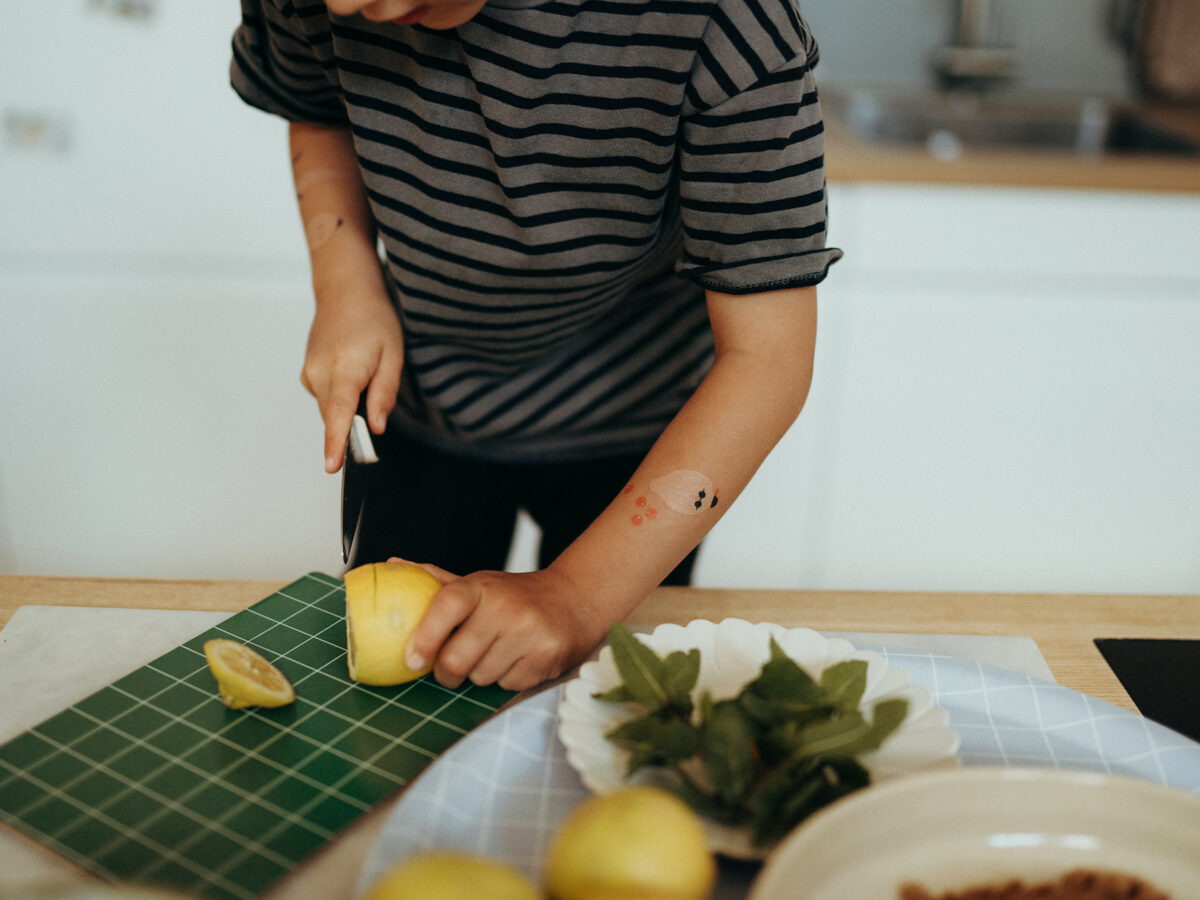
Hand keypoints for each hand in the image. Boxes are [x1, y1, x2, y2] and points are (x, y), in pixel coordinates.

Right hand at [300, 290, 403, 471]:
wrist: (345, 292)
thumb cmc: (373, 319)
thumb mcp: (392, 355)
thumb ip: (384, 394)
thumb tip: (376, 427)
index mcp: (344, 369)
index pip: (339, 414)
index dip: (336, 443)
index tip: (332, 466)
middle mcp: (320, 373)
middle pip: (335, 418)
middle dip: (351, 430)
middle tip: (372, 425)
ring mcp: (310, 374)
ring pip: (331, 410)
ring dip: (349, 409)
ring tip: (366, 377)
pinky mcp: (308, 374)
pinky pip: (327, 399)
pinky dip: (341, 397)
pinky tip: (353, 375)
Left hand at [399, 561, 601, 691]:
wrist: (576, 599)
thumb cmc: (516, 595)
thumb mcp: (479, 583)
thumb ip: (438, 581)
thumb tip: (392, 563)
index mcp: (483, 587)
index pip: (447, 605)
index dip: (424, 635)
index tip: (411, 659)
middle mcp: (507, 608)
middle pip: (458, 659)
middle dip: (447, 672)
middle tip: (449, 668)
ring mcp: (529, 635)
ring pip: (481, 678)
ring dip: (480, 675)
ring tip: (494, 654)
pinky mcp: (546, 659)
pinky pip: (508, 686)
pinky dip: (506, 679)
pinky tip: (517, 659)